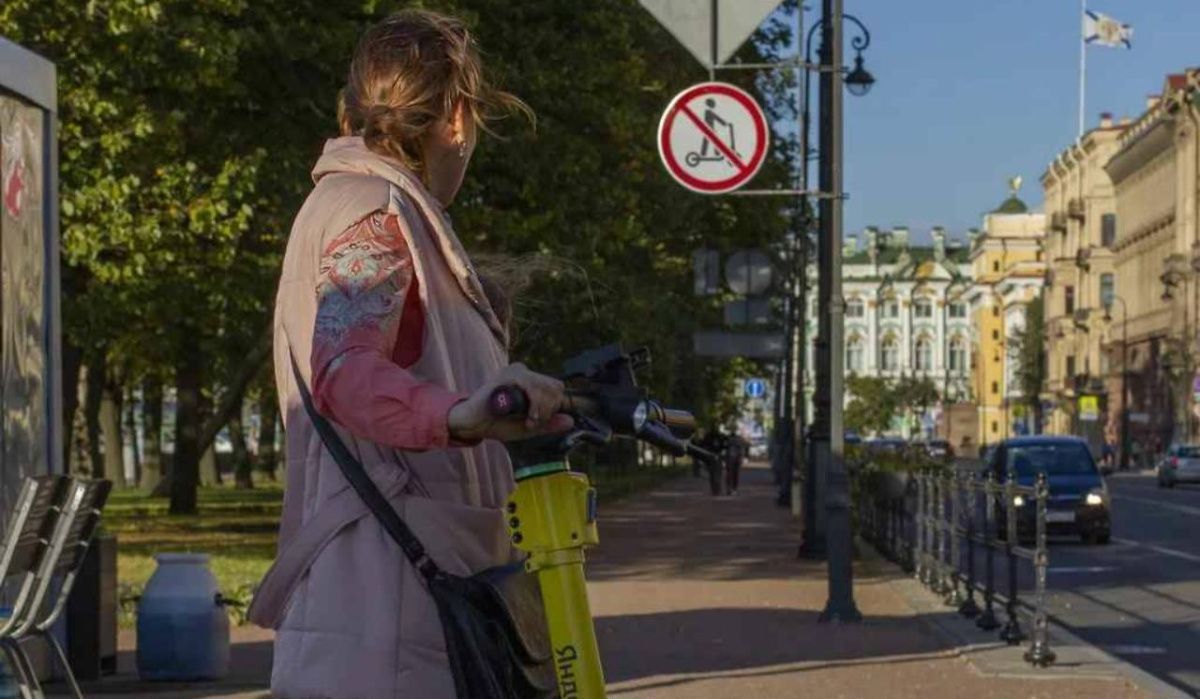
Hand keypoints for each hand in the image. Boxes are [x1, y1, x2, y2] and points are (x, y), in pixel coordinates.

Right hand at [447, 363, 573, 442]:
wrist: (472, 424)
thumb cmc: (498, 423)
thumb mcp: (529, 427)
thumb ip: (549, 424)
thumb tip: (571, 421)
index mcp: (529, 381)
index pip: (556, 387)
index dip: (554, 406)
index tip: (540, 421)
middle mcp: (523, 372)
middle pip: (555, 386)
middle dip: (550, 409)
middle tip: (534, 423)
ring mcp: (514, 372)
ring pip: (546, 387)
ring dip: (542, 410)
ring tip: (529, 422)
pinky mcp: (506, 376)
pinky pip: (532, 387)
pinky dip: (535, 406)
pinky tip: (527, 417)